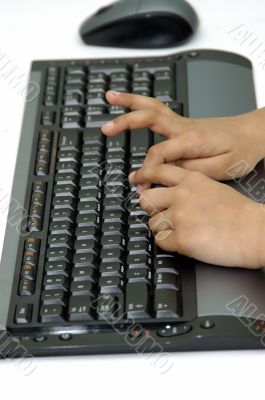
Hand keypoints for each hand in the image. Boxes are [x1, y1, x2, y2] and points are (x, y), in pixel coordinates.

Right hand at [101, 91, 264, 183]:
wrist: (254, 133)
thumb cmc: (241, 151)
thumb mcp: (222, 169)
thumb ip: (193, 169)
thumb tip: (169, 169)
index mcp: (191, 139)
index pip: (159, 153)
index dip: (147, 170)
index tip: (141, 184)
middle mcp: (184, 126)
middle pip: (149, 118)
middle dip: (125, 122)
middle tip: (106, 128)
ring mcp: (183, 122)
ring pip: (152, 107)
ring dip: (130, 101)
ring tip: (110, 96)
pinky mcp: (183, 124)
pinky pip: (158, 110)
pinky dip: (141, 105)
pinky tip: (133, 105)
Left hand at [134, 164, 264, 268]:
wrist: (255, 232)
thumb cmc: (240, 214)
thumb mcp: (213, 188)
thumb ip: (191, 188)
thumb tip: (173, 193)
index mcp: (191, 180)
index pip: (158, 171)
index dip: (144, 175)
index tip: (137, 178)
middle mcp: (181, 195)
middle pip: (146, 199)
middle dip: (151, 209)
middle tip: (162, 215)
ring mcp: (179, 216)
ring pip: (152, 223)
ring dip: (163, 229)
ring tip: (184, 232)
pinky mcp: (181, 238)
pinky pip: (161, 242)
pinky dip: (170, 244)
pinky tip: (186, 242)